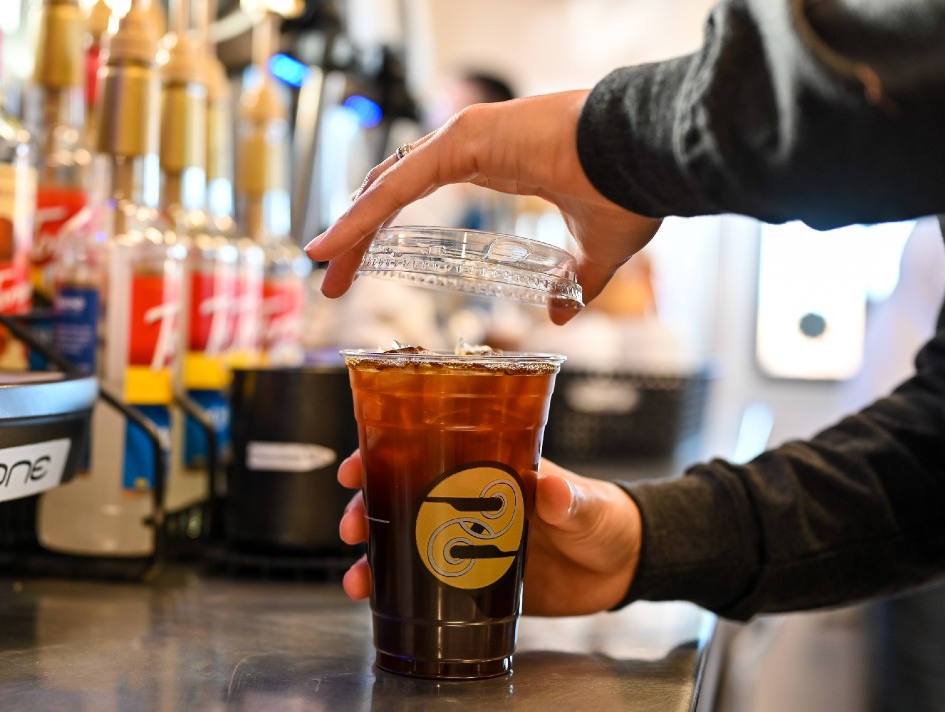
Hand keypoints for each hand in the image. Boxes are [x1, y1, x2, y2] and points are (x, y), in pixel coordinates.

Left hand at [303, 91, 661, 322]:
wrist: (651, 156)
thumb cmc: (630, 188)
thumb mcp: (596, 252)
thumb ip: (573, 281)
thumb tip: (561, 315)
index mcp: (490, 162)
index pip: (415, 195)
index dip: (383, 231)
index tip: (358, 268)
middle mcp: (468, 145)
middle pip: (392, 192)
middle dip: (357, 234)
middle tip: (330, 276)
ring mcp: (463, 136)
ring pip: (389, 184)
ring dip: (351, 226)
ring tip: (319, 261)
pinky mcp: (465, 137)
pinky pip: (402, 181)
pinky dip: (365, 212)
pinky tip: (335, 241)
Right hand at [337, 450, 641, 616]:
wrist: (622, 569)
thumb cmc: (607, 518)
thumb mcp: (590, 504)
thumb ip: (569, 496)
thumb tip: (550, 486)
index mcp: (489, 468)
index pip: (427, 448)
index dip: (384, 452)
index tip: (356, 464)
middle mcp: (468, 500)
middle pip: (401, 494)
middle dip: (365, 507)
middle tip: (349, 525)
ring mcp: (466, 539)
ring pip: (404, 539)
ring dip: (373, 554)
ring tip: (355, 578)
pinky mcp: (473, 577)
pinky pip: (425, 579)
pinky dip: (397, 587)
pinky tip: (375, 598)